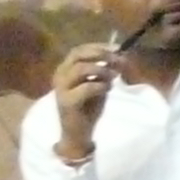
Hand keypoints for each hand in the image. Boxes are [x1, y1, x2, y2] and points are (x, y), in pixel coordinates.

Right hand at [49, 39, 121, 161]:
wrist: (78, 132)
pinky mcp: (67, 102)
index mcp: (65, 69)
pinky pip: (86, 87)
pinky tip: (108, 89)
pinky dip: (101, 85)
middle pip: (78, 55)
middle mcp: (60, 76)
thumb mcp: (98, 84)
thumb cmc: (87, 107)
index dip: (99, 46)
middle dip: (100, 54)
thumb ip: (104, 71)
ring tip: (113, 77)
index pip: (79, 50)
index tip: (118, 48)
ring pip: (80, 69)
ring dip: (102, 70)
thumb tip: (120, 56)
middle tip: (117, 59)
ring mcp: (61, 88)